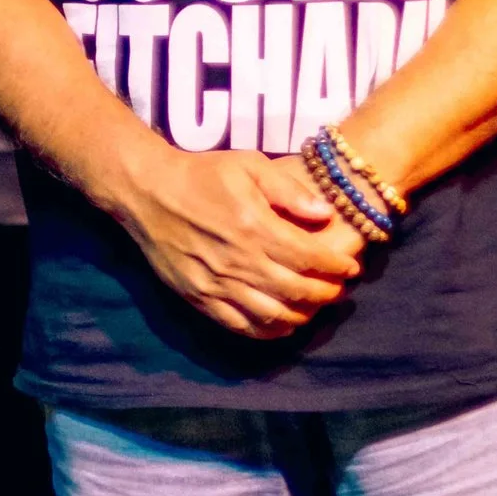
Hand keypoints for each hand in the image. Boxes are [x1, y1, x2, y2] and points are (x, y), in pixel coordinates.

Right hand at [110, 147, 365, 339]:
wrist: (146, 191)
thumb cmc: (201, 174)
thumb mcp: (248, 164)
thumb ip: (288, 190)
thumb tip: (325, 214)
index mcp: (254, 226)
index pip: (310, 258)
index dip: (336, 266)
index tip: (350, 267)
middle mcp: (238, 260)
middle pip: (297, 291)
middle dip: (326, 293)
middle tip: (338, 289)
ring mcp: (217, 284)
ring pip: (272, 314)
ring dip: (302, 314)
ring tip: (313, 306)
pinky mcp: (199, 297)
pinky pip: (240, 325)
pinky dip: (268, 331)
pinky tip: (282, 324)